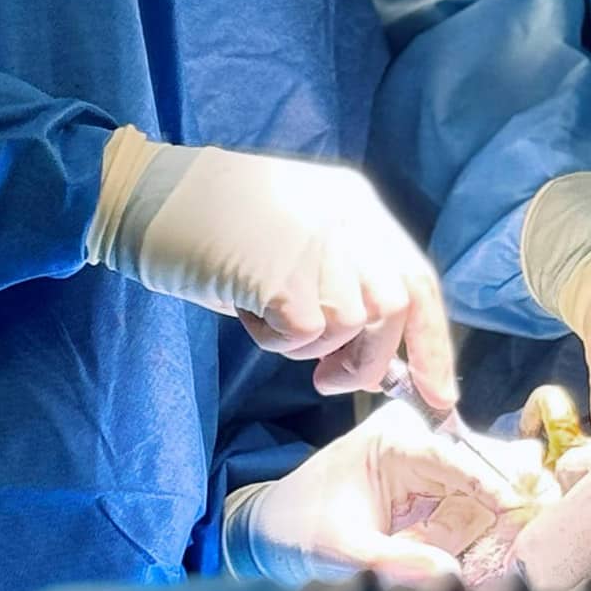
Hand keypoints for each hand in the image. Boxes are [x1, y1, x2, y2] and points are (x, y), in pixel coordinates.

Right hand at [88, 128, 456, 407]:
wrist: (152, 194)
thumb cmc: (216, 221)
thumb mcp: (298, 233)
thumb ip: (341, 275)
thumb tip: (375, 353)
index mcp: (358, 205)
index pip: (418, 281)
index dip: (434, 344)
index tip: (439, 396)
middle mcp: (350, 220)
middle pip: (394, 311)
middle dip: (369, 360)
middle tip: (327, 379)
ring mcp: (319, 245)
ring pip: (348, 326)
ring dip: (310, 345)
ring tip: (266, 316)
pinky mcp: (282, 275)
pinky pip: (303, 336)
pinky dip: (277, 342)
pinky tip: (248, 310)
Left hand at [222, 401, 525, 585]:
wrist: (275, 534)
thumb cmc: (300, 528)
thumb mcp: (340, 549)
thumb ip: (392, 561)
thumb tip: (447, 575)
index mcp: (393, 440)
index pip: (452, 457)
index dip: (489, 481)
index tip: (518, 506)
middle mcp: (419, 448)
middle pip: (476, 475)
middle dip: (502, 506)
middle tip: (531, 532)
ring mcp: (428, 475)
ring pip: (477, 499)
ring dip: (493, 529)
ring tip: (512, 556)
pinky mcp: (431, 501)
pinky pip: (466, 518)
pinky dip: (480, 540)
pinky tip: (499, 560)